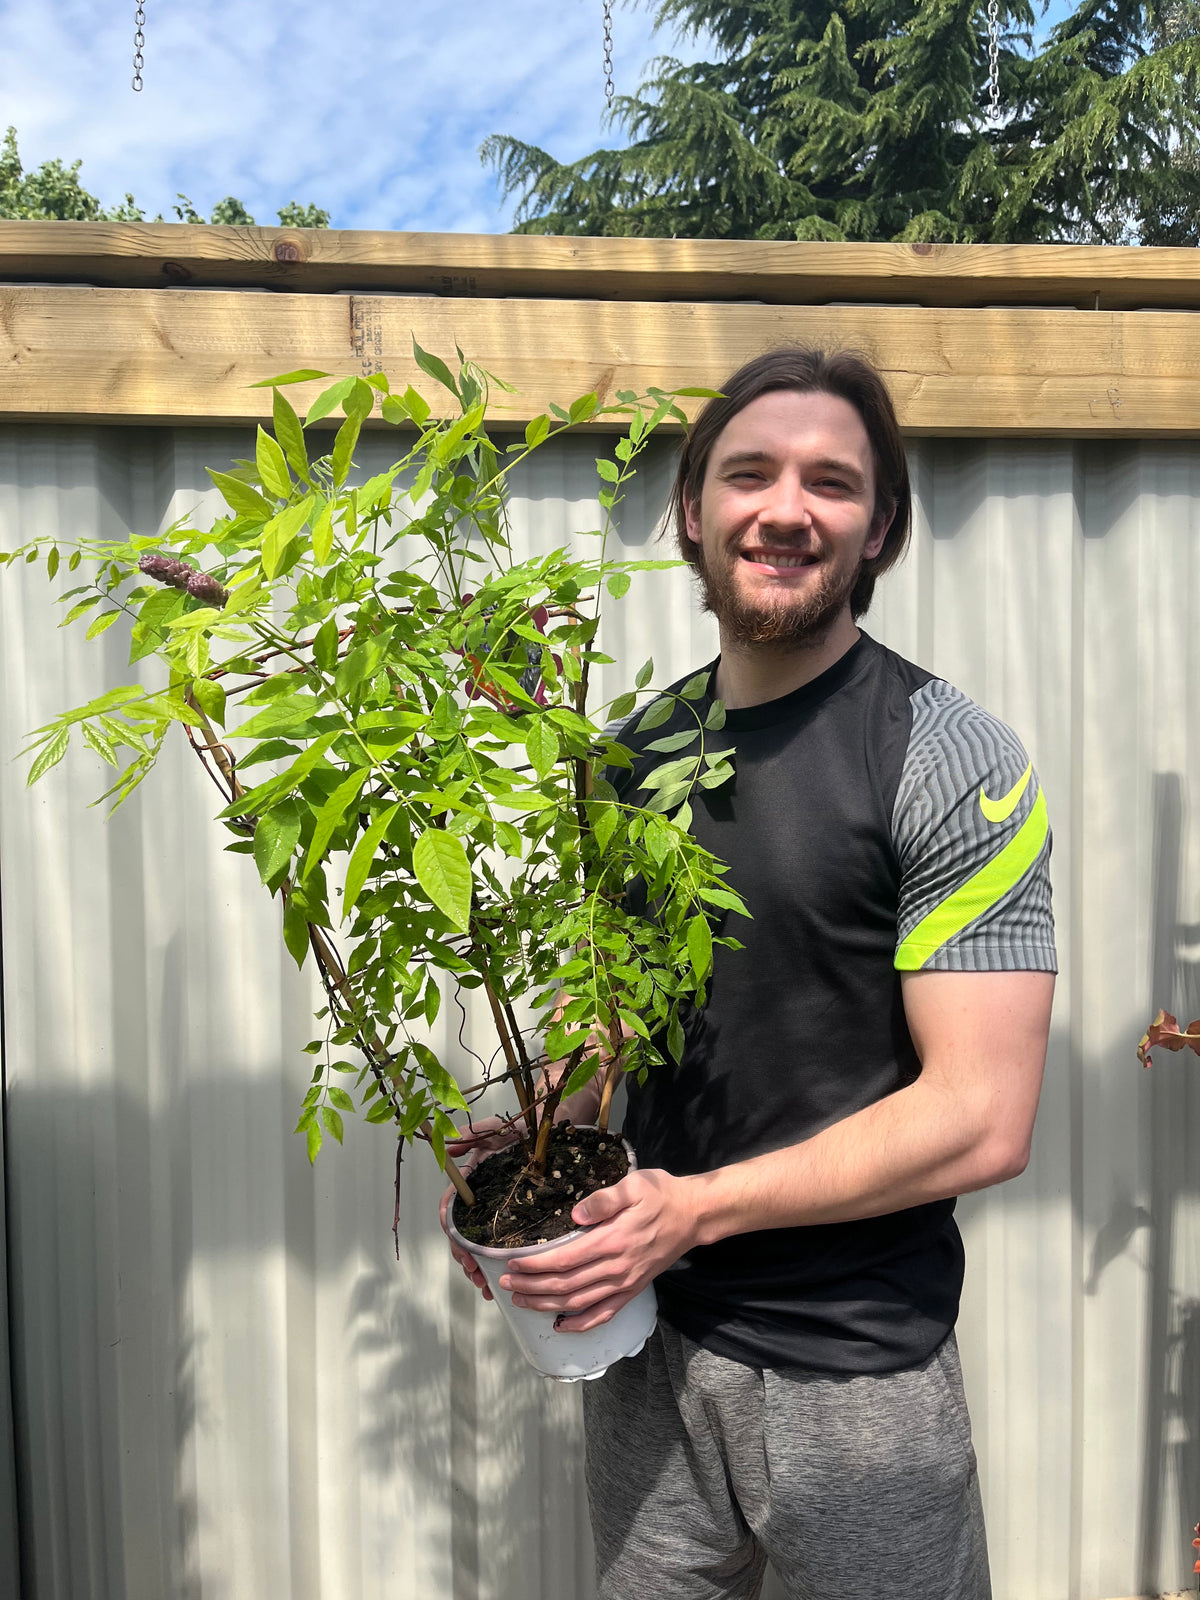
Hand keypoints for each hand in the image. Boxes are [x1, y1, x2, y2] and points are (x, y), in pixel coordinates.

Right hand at [440, 1113, 525, 1301]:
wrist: (550, 1131)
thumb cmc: (523, 1129)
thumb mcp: (498, 1127)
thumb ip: (475, 1133)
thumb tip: (450, 1145)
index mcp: (472, 1181)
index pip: (452, 1208)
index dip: (451, 1230)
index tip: (460, 1248)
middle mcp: (481, 1199)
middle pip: (463, 1234)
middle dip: (464, 1256)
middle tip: (473, 1272)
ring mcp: (497, 1211)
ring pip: (478, 1245)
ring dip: (476, 1266)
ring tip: (484, 1283)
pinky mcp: (515, 1220)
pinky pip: (501, 1246)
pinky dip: (496, 1265)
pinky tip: (499, 1279)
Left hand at [498, 1168, 696, 1331]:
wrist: (694, 1215)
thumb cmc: (661, 1195)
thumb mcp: (634, 1185)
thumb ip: (604, 1199)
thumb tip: (576, 1214)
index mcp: (612, 1240)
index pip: (565, 1259)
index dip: (535, 1266)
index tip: (513, 1265)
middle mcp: (616, 1267)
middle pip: (566, 1285)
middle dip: (532, 1288)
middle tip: (507, 1286)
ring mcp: (625, 1283)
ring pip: (579, 1303)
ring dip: (547, 1306)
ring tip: (522, 1302)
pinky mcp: (632, 1290)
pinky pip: (604, 1314)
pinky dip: (581, 1324)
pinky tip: (562, 1325)